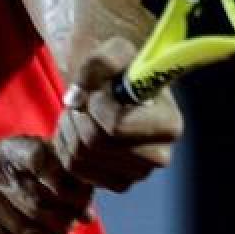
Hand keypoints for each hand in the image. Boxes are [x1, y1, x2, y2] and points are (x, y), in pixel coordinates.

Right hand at [0, 136, 92, 233]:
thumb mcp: (18, 157)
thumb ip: (54, 171)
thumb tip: (88, 209)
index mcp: (11, 149)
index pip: (43, 161)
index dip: (67, 183)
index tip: (80, 200)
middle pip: (39, 203)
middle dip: (62, 220)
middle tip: (72, 226)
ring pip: (26, 227)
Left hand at [53, 37, 183, 191]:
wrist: (115, 89)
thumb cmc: (121, 69)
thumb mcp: (115, 50)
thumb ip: (100, 62)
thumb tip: (76, 98)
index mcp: (168, 125)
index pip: (116, 127)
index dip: (96, 106)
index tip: (98, 92)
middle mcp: (159, 156)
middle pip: (95, 144)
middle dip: (80, 116)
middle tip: (85, 100)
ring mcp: (137, 174)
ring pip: (80, 157)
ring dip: (69, 128)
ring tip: (82, 111)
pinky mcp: (116, 183)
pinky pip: (74, 170)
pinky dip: (66, 146)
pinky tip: (78, 129)